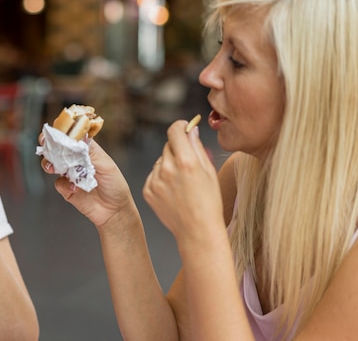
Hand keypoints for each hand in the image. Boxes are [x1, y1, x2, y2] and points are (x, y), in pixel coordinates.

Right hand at [39, 134, 133, 228]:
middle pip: (58, 148)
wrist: (114, 210)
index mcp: (87, 150)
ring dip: (50, 163)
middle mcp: (76, 160)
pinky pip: (58, 183)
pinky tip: (74, 188)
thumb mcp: (106, 166)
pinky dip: (64, 184)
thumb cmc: (115, 185)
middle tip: (45, 144)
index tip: (54, 130)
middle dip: (49, 145)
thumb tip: (77, 139)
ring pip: (52, 163)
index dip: (62, 132)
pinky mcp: (66, 188)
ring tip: (53, 167)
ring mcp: (70, 174)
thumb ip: (90, 153)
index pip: (72, 136)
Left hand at [142, 120, 222, 244]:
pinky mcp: (147, 191)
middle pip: (168, 146)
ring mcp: (155, 180)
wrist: (197, 230)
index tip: (184, 129)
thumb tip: (190, 129)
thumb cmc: (209, 201)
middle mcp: (167, 169)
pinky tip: (173, 192)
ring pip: (160, 161)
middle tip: (188, 165)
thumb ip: (197, 147)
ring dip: (168, 165)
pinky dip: (161, 179)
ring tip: (182, 184)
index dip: (180, 127)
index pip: (174, 130)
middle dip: (177, 149)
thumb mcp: (209, 171)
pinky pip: (153, 175)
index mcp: (186, 161)